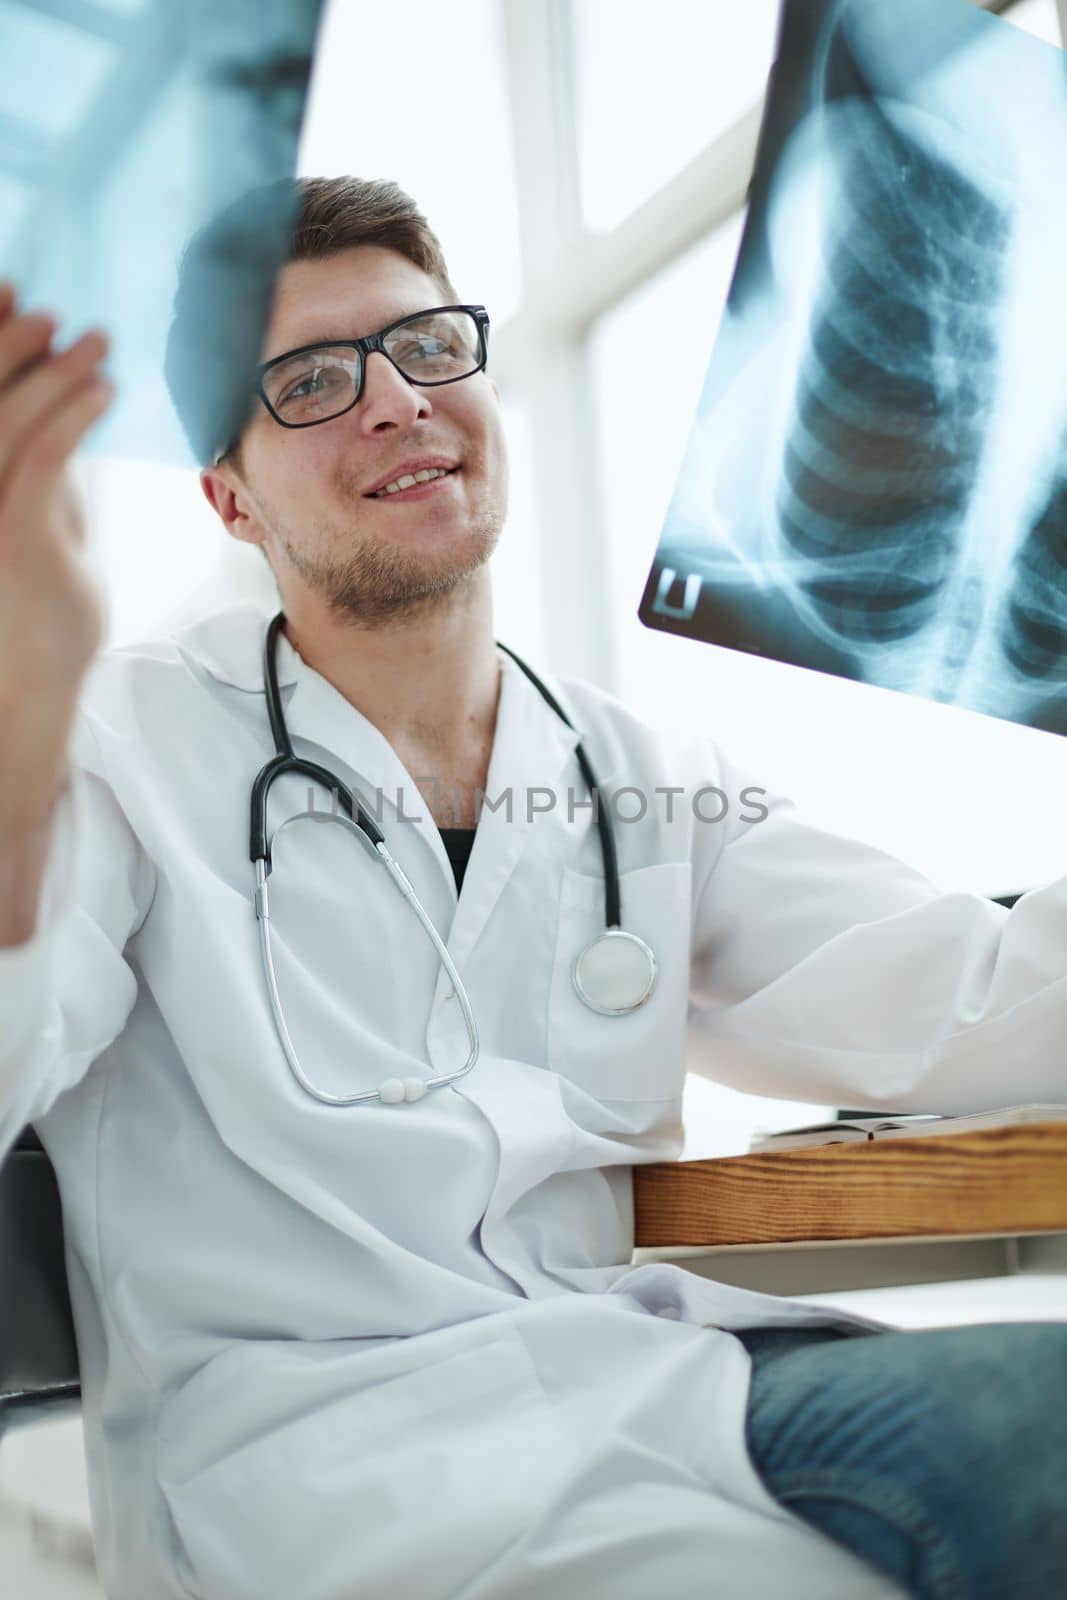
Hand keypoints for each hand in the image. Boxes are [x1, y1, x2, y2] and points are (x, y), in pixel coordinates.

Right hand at [0, 280, 113, 704]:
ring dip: (51, 369)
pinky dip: (72, 413)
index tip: (9, 289)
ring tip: (93, 341)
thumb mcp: (37, 510)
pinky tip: (103, 390)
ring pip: (7, 415)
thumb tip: (63, 391)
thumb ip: (40, 457)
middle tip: (48, 309)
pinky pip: (43, 456)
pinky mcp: (12, 531)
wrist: (35, 672)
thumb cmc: (39, 592)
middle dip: (5, 338)